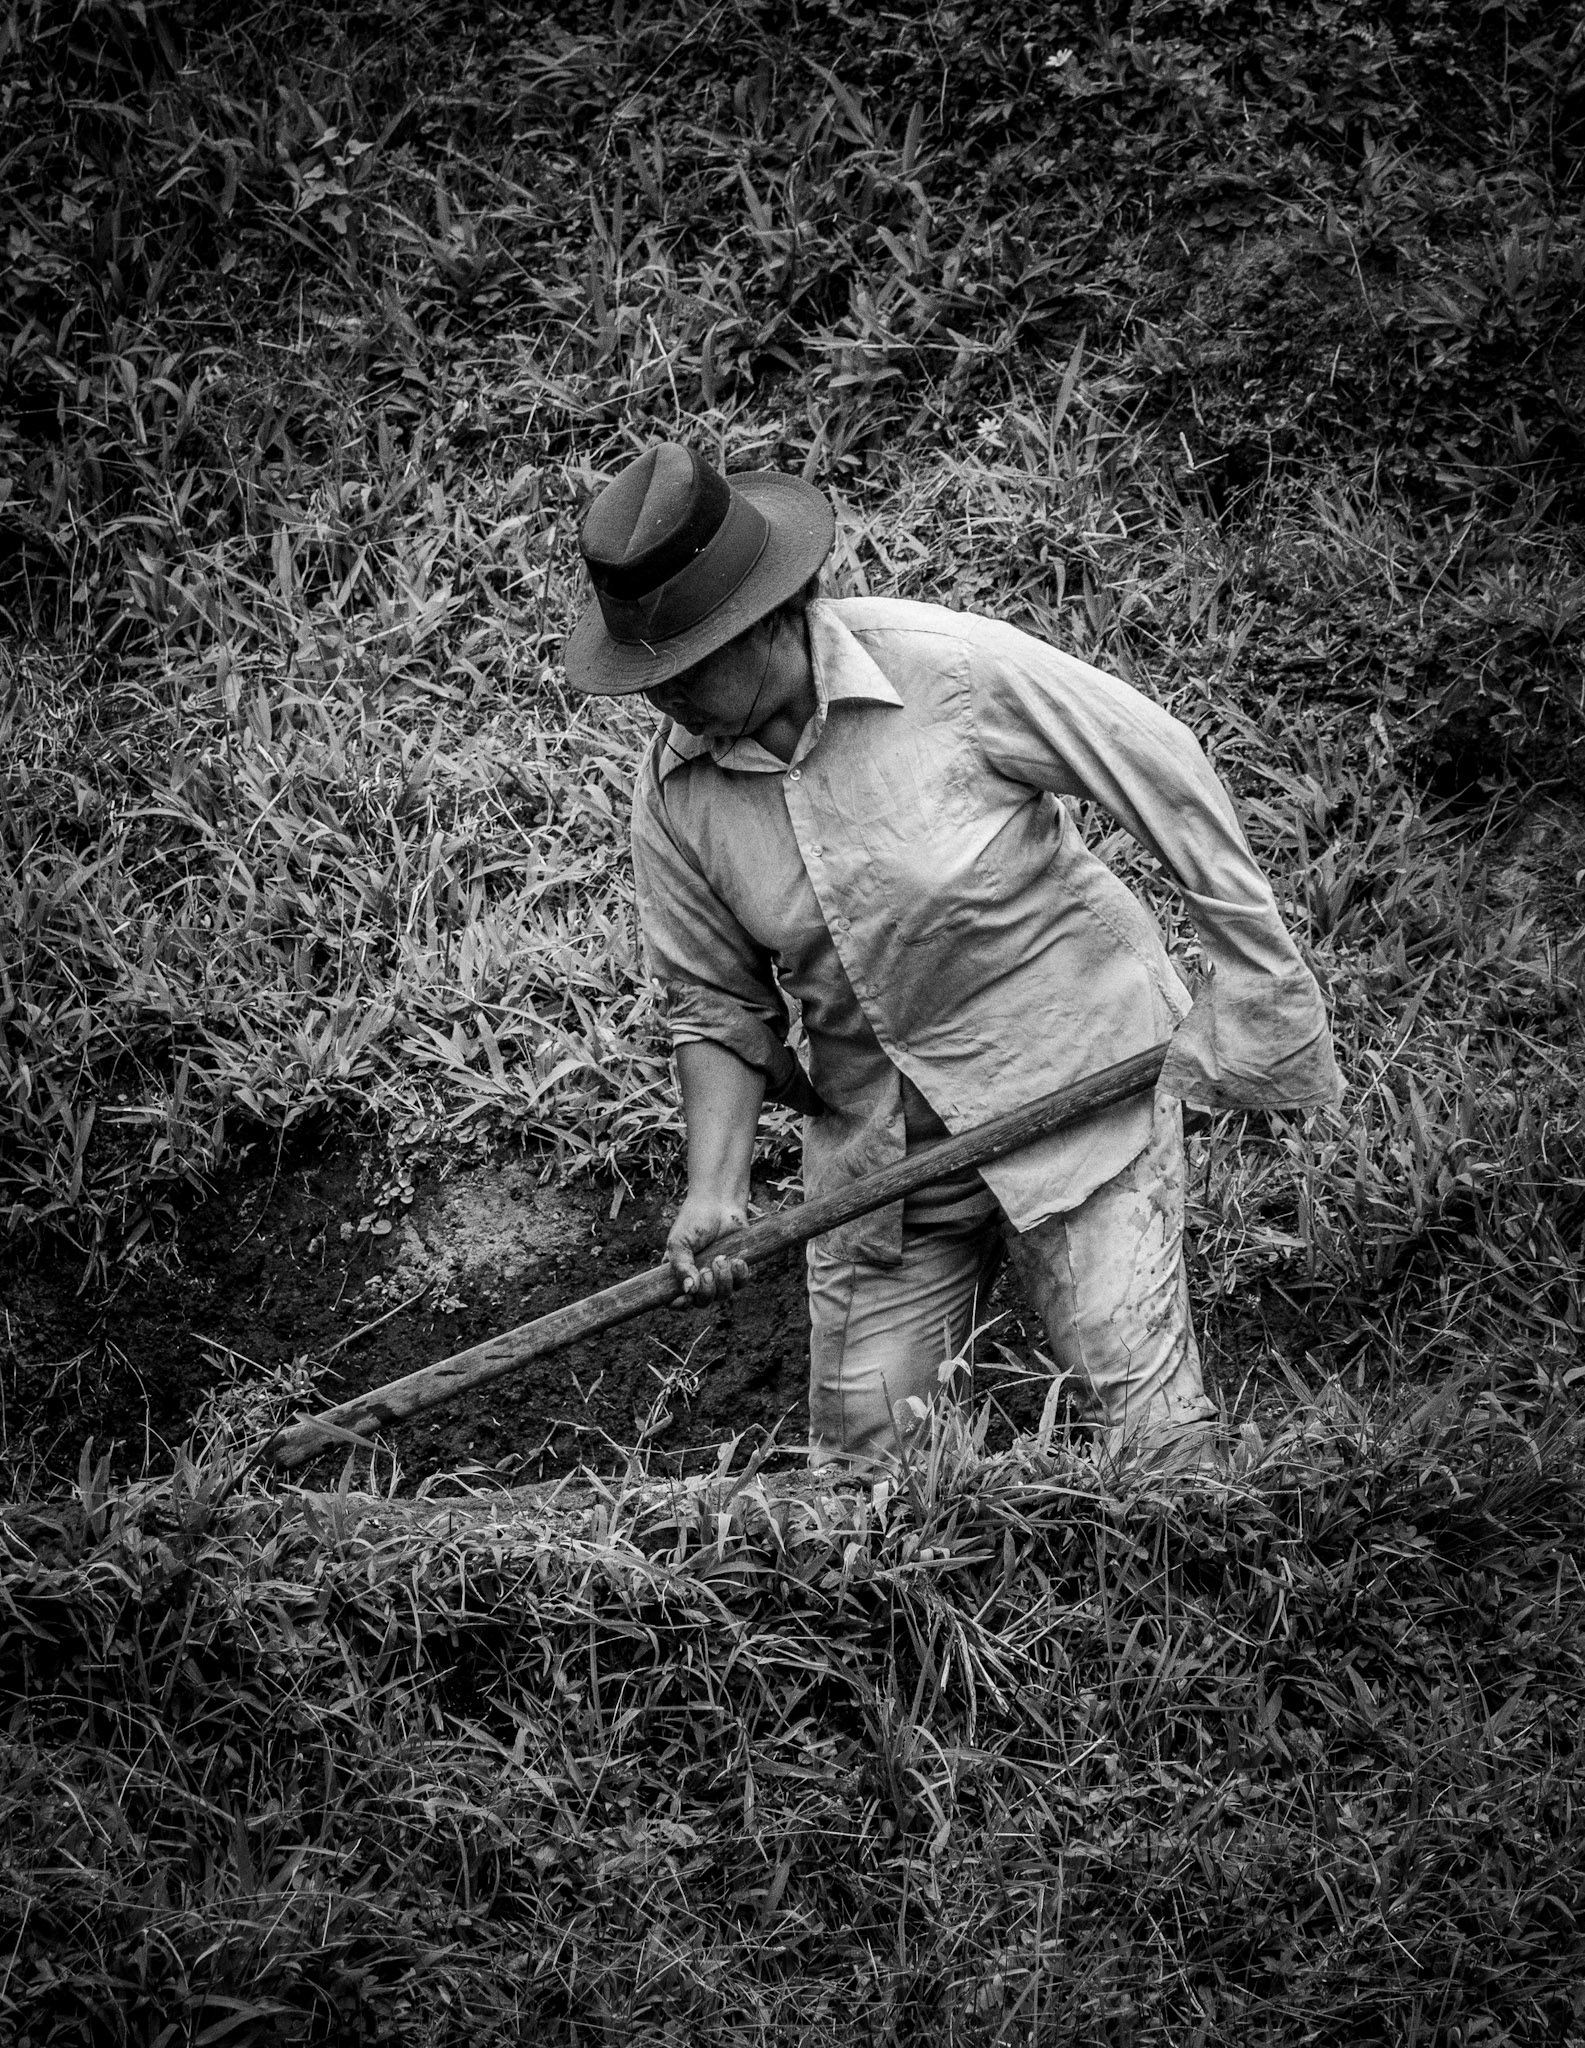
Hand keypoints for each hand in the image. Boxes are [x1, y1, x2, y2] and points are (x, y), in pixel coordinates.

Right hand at [665, 1188, 750, 1304]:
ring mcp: (719, 1276)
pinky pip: (741, 1284)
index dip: (679, 1304)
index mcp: (679, 1273)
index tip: (685, 1298)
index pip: (675, 1301)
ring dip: (723, 1280)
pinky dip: (740, 1275)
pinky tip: (737, 1260)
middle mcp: (698, 1278)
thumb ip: (680, 1267)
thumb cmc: (694, 1221)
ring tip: (721, 1259)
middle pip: (702, 1302)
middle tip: (706, 1270)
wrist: (720, 1203)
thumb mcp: (679, 1242)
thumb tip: (689, 1291)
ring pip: (723, 1296)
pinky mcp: (737, 1269)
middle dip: (706, 1290)